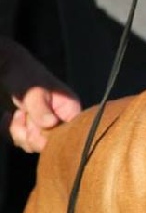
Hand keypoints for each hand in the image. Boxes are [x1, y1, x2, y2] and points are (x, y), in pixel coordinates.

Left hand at [0, 38, 80, 152]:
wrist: (10, 68)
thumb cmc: (26, 76)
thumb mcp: (34, 92)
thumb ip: (41, 108)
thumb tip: (50, 124)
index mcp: (70, 109)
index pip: (68, 134)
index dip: (49, 136)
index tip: (34, 124)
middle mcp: (61, 119)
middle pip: (49, 143)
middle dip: (31, 134)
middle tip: (23, 116)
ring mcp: (46, 124)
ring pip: (34, 144)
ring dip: (19, 132)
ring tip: (17, 114)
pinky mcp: (33, 126)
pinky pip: (23, 140)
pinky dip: (12, 131)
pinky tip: (8, 117)